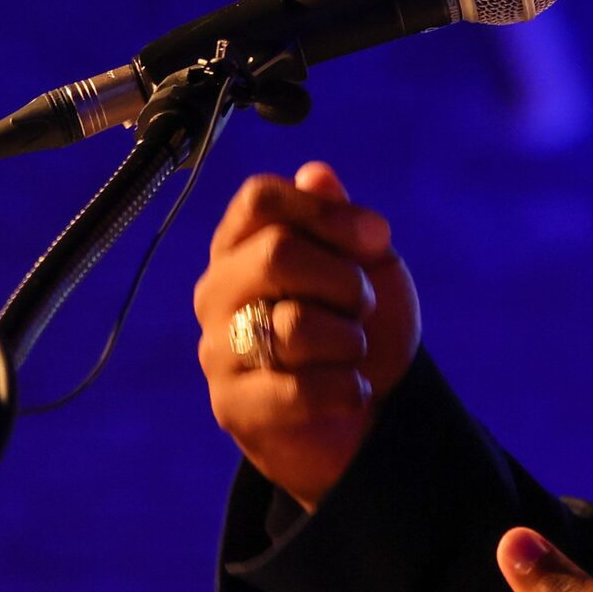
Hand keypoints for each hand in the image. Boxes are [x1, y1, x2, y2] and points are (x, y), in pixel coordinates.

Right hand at [192, 161, 420, 509]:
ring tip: (352, 352)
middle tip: (361, 306)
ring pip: (294, 326)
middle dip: (344, 281)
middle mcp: (217, 291)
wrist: (368, 416)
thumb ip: (340, 218)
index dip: (326, 212)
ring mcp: (217, 349)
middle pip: (275, 254)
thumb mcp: (365, 264)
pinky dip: (346, 388)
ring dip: (349, 340)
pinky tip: (353, 391)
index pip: (259, 199)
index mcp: (241, 245)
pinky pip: (298, 388)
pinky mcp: (232, 406)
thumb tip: (317, 175)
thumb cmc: (357, 328)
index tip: (375, 238)